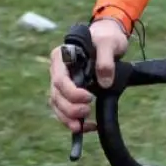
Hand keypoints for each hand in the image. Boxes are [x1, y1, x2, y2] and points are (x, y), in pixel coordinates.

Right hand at [48, 18, 129, 132]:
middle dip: (69, 108)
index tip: (89, 98)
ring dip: (67, 118)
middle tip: (87, 112)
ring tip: (82, 127)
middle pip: (56, 95)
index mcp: (61, 56)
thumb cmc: (107, 38)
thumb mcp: (109, 43)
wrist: (109, 39)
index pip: (59, 79)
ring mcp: (62, 82)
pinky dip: (72, 120)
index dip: (72, 93)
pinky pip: (64, 109)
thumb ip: (106, 60)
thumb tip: (104, 83)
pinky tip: (86, 127)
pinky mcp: (69, 91)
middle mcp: (57, 70)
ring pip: (57, 105)